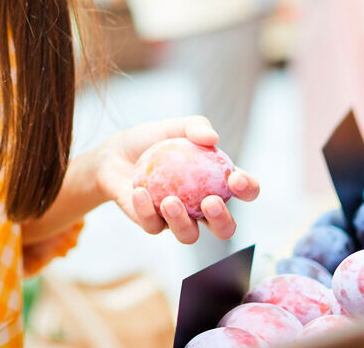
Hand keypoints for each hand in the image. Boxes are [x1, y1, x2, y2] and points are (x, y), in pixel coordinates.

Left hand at [94, 116, 259, 244]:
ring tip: (170, 200)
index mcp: (217, 183)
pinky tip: (140, 192)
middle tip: (210, 202)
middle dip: (222, 221)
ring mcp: (177, 220)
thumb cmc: (152, 140)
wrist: (115, 153)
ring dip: (182, 222)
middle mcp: (201, 208)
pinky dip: (146, 210)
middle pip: (224, 228)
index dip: (248, 189)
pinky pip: (153, 225)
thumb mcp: (174, 127)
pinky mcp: (151, 224)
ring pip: (189, 236)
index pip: (244, 191)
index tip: (236, 179)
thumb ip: (196, 126)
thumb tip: (212, 138)